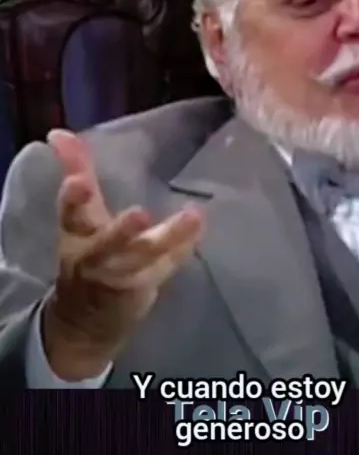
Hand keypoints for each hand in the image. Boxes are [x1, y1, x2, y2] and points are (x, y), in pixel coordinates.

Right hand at [42, 129, 203, 380]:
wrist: (88, 320)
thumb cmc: (89, 252)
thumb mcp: (78, 215)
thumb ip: (76, 170)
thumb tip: (61, 133)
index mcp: (75, 233)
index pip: (70, 213)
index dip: (73, 199)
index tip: (78, 182)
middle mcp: (95, 256)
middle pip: (108, 244)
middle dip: (121, 231)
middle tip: (140, 214)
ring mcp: (122, 275)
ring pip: (145, 257)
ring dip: (169, 237)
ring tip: (193, 216)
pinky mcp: (144, 287)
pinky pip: (166, 266)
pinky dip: (184, 248)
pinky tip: (201, 227)